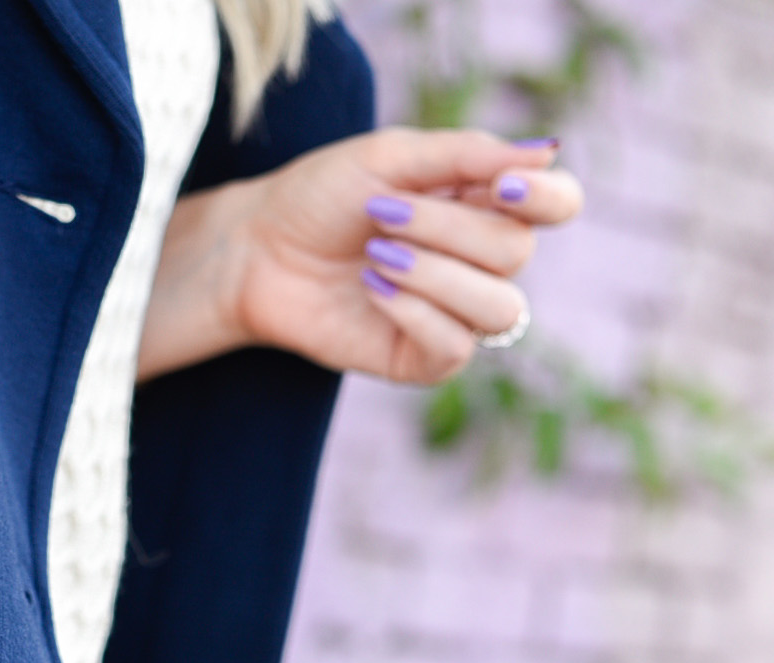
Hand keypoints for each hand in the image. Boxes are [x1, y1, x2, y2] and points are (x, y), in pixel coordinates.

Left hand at [139, 127, 584, 384]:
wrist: (256, 251)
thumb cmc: (320, 197)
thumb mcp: (390, 157)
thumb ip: (468, 154)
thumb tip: (551, 151)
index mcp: (484, 203)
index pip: (558, 205)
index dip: (545, 197)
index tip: (500, 184)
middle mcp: (480, 260)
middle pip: (518, 252)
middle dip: (448, 229)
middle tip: (382, 215)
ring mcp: (453, 312)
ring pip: (500, 307)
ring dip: (436, 275)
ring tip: (374, 256)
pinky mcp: (419, 358)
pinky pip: (456, 349)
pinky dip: (417, 314)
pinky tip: (373, 291)